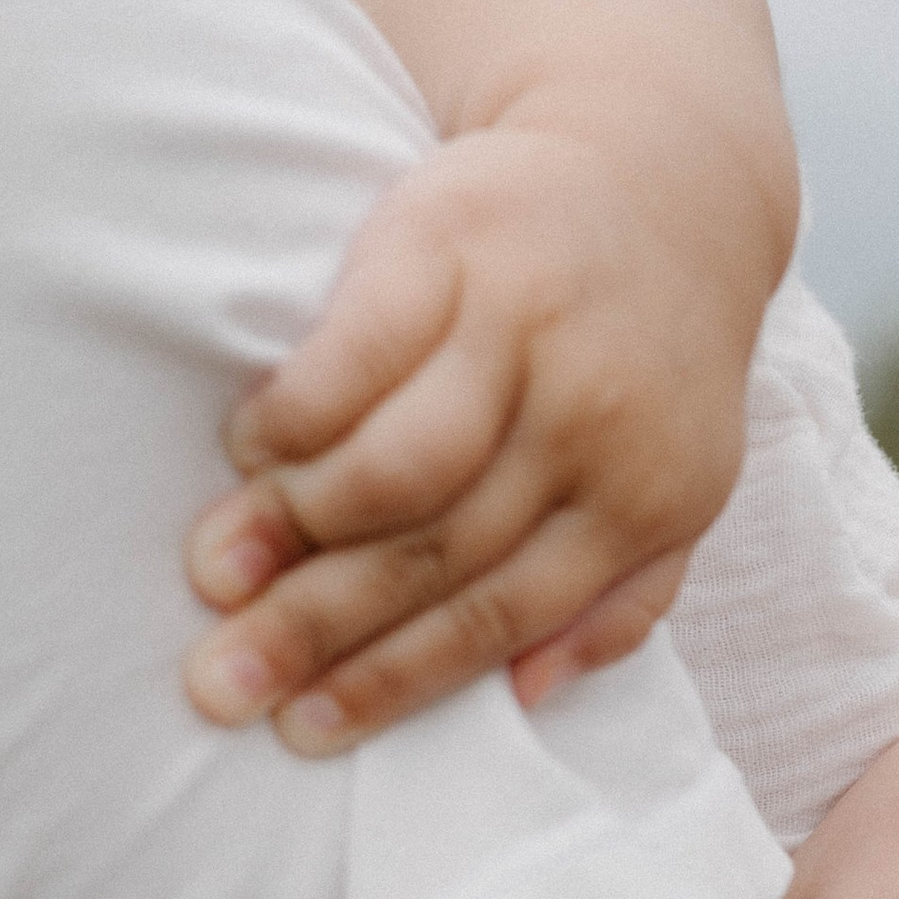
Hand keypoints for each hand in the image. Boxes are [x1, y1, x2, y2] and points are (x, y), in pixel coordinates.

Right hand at [179, 125, 752, 751]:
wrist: (661, 167)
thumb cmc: (647, 357)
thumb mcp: (681, 486)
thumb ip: (622, 599)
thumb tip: (526, 698)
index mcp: (646, 497)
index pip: (501, 614)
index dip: (394, 679)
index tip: (303, 731)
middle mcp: (592, 419)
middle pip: (436, 552)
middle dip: (318, 629)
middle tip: (219, 682)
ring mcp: (523, 328)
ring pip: (396, 463)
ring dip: (293, 526)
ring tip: (217, 570)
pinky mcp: (455, 244)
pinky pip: (357, 352)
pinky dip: (296, 412)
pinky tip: (250, 449)